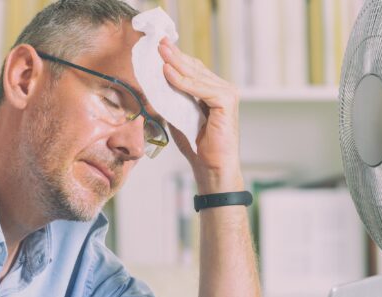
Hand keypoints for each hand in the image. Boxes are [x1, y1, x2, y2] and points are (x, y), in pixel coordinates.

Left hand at [158, 38, 243, 194]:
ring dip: (177, 64)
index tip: (159, 48)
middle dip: (175, 56)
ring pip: (197, 75)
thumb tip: (155, 84)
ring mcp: (227, 94)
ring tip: (161, 53)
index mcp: (213, 92)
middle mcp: (223, 90)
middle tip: (159, 43)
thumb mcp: (179, 117)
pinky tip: (169, 73)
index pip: (193, 70)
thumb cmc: (198, 147)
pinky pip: (201, 88)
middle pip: (195, 68)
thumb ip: (172, 100)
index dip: (176, 59)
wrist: (211, 168)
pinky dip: (184, 81)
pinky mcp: (226, 102)